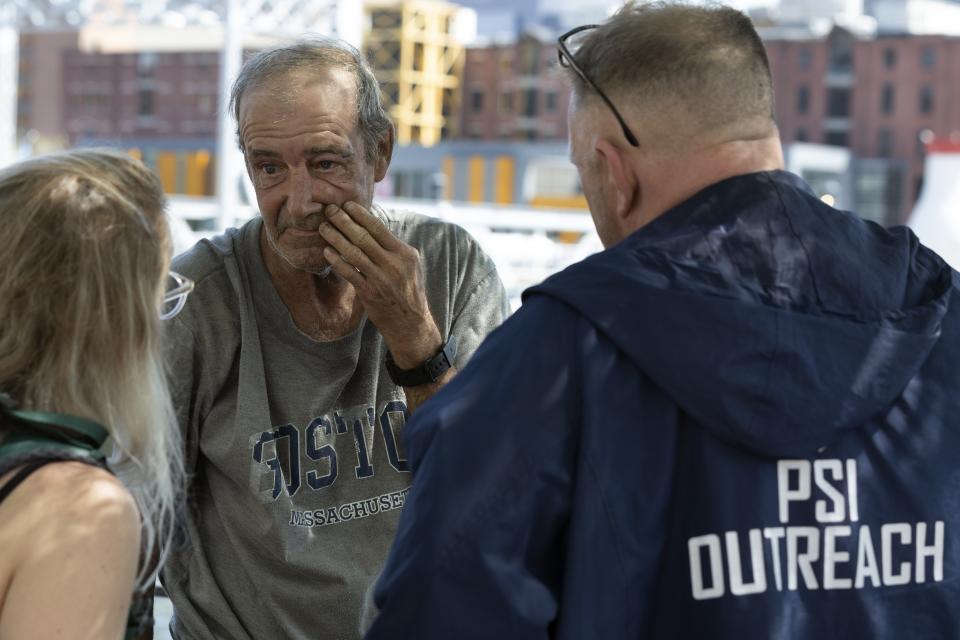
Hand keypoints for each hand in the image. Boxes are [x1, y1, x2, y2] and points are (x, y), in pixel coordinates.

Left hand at [318, 202, 441, 367]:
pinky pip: (349, 273)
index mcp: (405, 253)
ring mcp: (381, 279)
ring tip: (323, 227)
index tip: (347, 204)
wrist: (410, 321)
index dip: (360, 214)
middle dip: (344, 221)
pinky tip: (327, 252)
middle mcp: (394, 264)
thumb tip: (372, 225)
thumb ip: (393, 247)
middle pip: (363, 237)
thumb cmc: (408, 289)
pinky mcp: (369, 293)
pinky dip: (337, 261)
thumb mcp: (410, 264)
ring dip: (335, 238)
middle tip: (329, 210)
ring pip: (353, 253)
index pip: (379, 228)